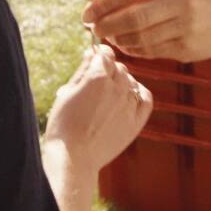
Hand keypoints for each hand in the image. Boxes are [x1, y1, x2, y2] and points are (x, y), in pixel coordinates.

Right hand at [41, 45, 151, 172]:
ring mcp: (129, 104)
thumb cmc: (64, 124)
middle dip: (108, 70)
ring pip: (130, 82)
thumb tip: (92, 53)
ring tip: (106, 97)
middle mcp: (117, 87)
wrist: (74, 157)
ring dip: (120, 83)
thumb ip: (83, 70)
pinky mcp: (136, 121)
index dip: (99, 54)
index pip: (105, 54)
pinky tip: (128, 97)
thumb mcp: (67, 92)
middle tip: (94, 84)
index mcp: (98, 76)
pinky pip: (146, 98)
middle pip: (119, 67)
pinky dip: (139, 93)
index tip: (95, 59)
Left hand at [83, 0, 210, 60]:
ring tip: (109, 36)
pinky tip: (127, 44)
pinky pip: (152, 51)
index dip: (104, 3)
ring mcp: (185, 27)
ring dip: (119, 39)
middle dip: (107, 25)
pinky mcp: (187, 48)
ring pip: (140, 38)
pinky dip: (134, 49)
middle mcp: (181, 1)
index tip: (88, 10)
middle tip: (93, 28)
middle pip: (133, 18)